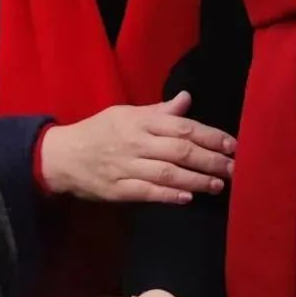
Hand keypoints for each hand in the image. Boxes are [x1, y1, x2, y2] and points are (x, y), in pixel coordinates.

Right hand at [38, 92, 234, 204]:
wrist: (61, 155)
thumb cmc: (98, 131)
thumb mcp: (126, 114)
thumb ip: (159, 111)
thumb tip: (187, 98)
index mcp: (140, 122)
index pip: (182, 127)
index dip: (210, 136)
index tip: (232, 145)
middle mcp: (136, 143)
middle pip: (180, 151)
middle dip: (210, 160)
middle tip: (234, 168)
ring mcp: (126, 167)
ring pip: (167, 173)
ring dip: (196, 180)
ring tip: (218, 184)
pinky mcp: (118, 190)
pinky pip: (147, 192)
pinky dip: (169, 195)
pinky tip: (187, 198)